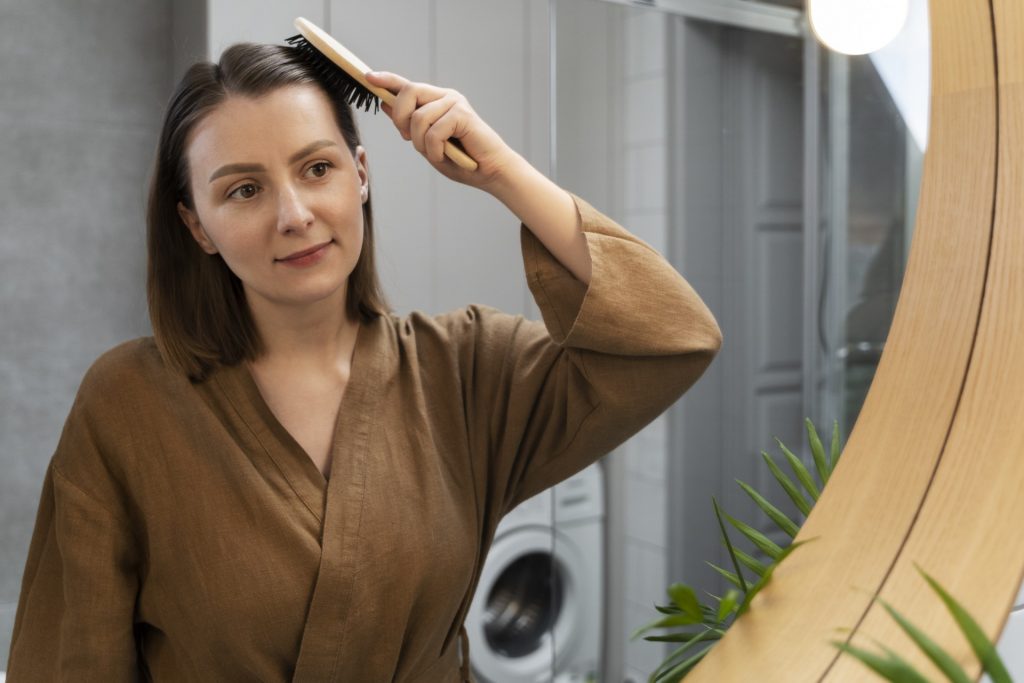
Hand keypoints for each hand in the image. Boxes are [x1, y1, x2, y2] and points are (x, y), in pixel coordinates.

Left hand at [364, 71, 523, 191]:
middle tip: (407, 138)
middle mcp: (445, 97)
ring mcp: (455, 103)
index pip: (407, 86)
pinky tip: (447, 156)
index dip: (387, 80)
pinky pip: (434, 132)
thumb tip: (385, 106)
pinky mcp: (463, 115)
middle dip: (401, 118)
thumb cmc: (461, 161)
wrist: (491, 173)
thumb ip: (409, 125)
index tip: (369, 77)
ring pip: (419, 118)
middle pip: (408, 92)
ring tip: (435, 153)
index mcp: (436, 102)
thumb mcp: (427, 144)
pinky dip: (435, 150)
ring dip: (420, 143)